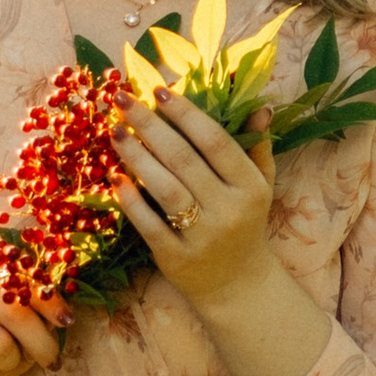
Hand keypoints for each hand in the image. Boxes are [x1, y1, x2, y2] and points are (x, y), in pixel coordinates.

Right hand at [0, 273, 66, 375]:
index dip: (49, 302)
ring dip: (11, 364)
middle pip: (15, 315)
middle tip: (50, 361)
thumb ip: (34, 317)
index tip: (67, 321)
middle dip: (41, 343)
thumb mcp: (12, 326)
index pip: (23, 282)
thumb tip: (62, 319)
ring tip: (4, 365)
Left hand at [113, 86, 276, 302]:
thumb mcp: (260, 186)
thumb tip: (259, 107)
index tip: (159, 90)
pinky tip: (115, 177)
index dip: (186, 114)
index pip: (215, 141)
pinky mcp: (176, 258)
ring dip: (136, 157)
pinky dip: (131, 201)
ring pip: (165, 189)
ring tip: (115, 132)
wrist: (238, 285)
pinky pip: (149, 224)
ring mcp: (202, 236)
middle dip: (150, 126)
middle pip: (183, 159)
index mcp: (249, 187)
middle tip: (123, 100)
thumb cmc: (245, 224)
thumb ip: (257, 147)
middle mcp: (228, 210)